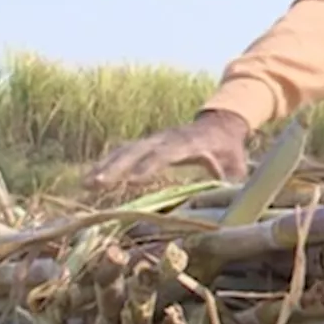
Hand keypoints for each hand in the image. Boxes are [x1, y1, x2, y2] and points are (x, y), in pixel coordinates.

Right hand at [83, 110, 250, 190]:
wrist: (220, 123)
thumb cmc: (229, 147)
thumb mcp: (237, 161)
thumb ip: (234, 178)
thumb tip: (233, 199)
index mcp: (189, 142)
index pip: (167, 153)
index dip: (150, 165)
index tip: (134, 180)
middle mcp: (167, 138)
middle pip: (138, 150)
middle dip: (116, 166)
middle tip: (96, 183)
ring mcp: (154, 140)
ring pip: (126, 150)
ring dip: (105, 166)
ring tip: (85, 184)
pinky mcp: (146, 144)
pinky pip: (123, 153)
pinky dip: (106, 164)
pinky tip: (89, 180)